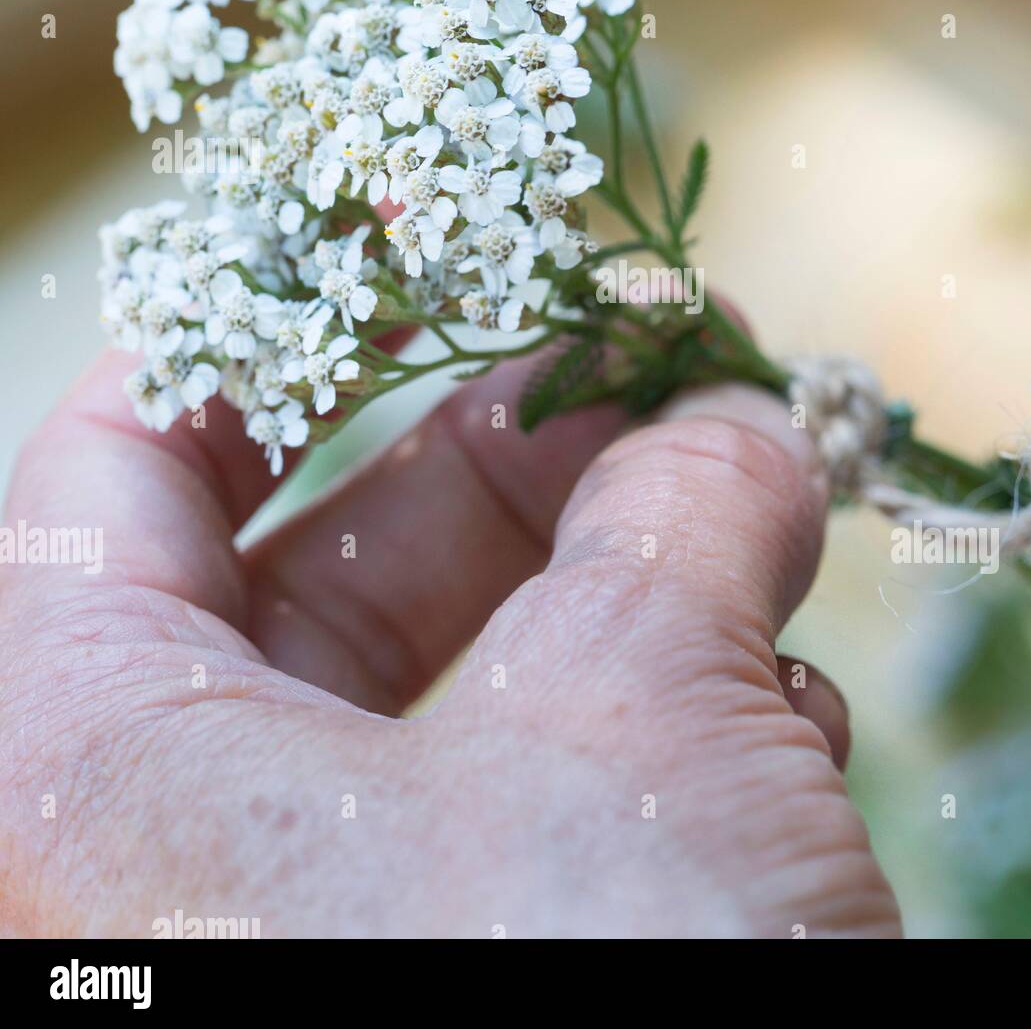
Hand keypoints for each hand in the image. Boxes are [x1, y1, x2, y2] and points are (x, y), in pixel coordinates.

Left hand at [0, 352, 898, 937]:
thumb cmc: (579, 1002)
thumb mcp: (632, 723)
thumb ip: (676, 522)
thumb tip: (744, 427)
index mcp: (84, 763)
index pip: (124, 459)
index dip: (281, 330)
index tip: (415, 240)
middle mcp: (166, 852)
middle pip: (331, 567)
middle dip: (520, 463)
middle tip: (662, 378)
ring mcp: (320, 933)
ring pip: (459, 690)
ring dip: (630, 602)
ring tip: (760, 538)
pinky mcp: (465, 974)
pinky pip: (530, 812)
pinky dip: (656, 748)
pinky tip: (783, 744)